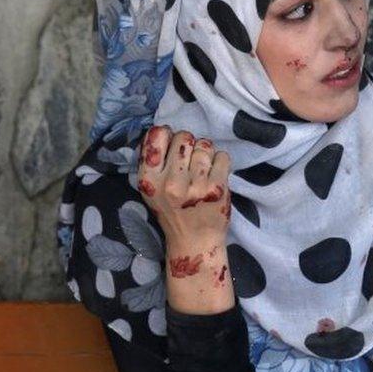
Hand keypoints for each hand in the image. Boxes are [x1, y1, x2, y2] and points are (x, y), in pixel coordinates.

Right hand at [136, 125, 234, 313]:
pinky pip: (222, 156)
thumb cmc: (172, 212)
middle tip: (191, 160)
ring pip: (205, 145)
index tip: (173, 143)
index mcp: (150, 180)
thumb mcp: (152, 190)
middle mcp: (171, 182)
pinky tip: (215, 175)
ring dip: (206, 153)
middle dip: (189, 143)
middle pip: (184, 137)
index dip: (167, 133)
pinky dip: (221, 162)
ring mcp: (195, 185)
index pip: (156, 135)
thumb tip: (162, 130)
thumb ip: (153, 163)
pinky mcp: (217, 188)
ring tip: (203, 169)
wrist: (194, 241)